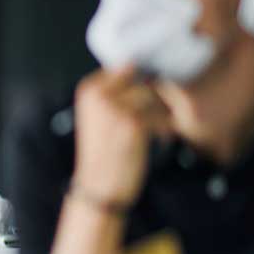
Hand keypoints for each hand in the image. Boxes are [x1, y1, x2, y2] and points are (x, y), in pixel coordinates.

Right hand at [71, 66, 172, 207]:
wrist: (99, 186)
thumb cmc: (103, 152)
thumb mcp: (98, 116)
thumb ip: (114, 92)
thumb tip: (148, 71)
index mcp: (89, 89)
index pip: (126, 67)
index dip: (140, 82)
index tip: (140, 101)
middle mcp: (99, 95)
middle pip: (143, 82)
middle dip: (153, 100)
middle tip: (148, 121)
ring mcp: (116, 109)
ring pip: (155, 99)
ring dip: (160, 115)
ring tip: (151, 132)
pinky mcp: (134, 125)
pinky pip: (162, 117)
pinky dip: (164, 130)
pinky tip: (155, 142)